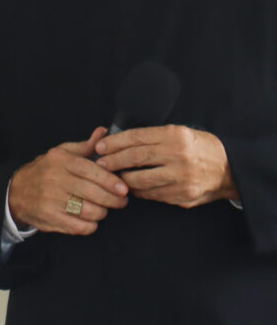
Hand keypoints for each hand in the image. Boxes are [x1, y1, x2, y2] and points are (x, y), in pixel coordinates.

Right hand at [7, 127, 127, 234]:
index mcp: (60, 161)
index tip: (124, 188)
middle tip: (120, 201)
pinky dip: (90, 225)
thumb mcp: (62, 154)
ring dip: (102, 212)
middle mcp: (55, 179)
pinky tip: (89, 219)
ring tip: (102, 208)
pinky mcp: (50, 217)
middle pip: (93, 193)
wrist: (17, 191)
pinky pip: (81, 226)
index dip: (111, 181)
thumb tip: (104, 132)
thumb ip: (86, 146)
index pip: (91, 170)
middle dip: (113, 200)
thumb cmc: (46, 171)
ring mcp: (51, 199)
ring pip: (89, 211)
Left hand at [94, 126, 237, 207]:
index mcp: (175, 136)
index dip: (114, 142)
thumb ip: (153, 137)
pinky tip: (130, 187)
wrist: (228, 168)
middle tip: (100, 163)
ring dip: (122, 178)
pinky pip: (152, 194)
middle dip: (113, 160)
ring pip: (140, 179)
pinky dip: (138, 191)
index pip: (136, 137)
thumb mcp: (179, 133)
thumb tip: (118, 141)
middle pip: (135, 158)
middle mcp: (178, 156)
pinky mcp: (183, 195)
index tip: (100, 146)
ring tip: (112, 176)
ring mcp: (181, 178)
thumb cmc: (198, 147)